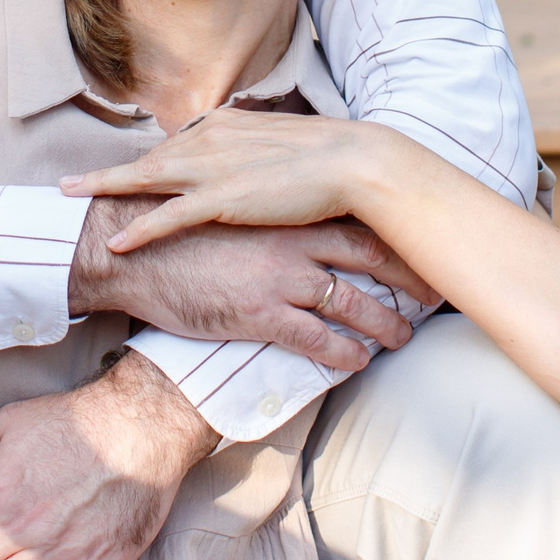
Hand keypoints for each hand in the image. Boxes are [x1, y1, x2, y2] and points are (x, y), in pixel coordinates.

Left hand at [66, 109, 419, 253]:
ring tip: (69, 198)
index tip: (119, 175)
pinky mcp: (222, 199)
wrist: (353, 162)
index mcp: (224, 123)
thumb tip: (247, 169)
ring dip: (104, 189)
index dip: (144, 163)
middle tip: (69, 185)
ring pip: (144, 179)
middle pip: (148, 158)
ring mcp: (213, 168)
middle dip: (107, 174)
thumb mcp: (280, 148)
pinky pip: (168, 216)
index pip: (174, 145)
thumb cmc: (327, 160)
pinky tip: (116, 240)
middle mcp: (210, 138)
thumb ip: (253, 156)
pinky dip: (139, 228)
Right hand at [67, 196, 435, 371]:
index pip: (358, 219)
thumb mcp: (224, 197)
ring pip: (351, 303)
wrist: (126, 247)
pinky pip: (316, 339)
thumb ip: (262, 198)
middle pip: (370, 257)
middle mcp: (293, 239)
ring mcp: (279, 276)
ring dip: (384, 324)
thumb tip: (282, 195)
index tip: (421, 248)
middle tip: (433, 295)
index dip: (395, 236)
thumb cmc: (175, 226)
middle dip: (407, 278)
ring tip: (403, 339)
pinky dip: (343, 354)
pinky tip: (358, 364)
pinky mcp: (259, 313)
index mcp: (288, 210)